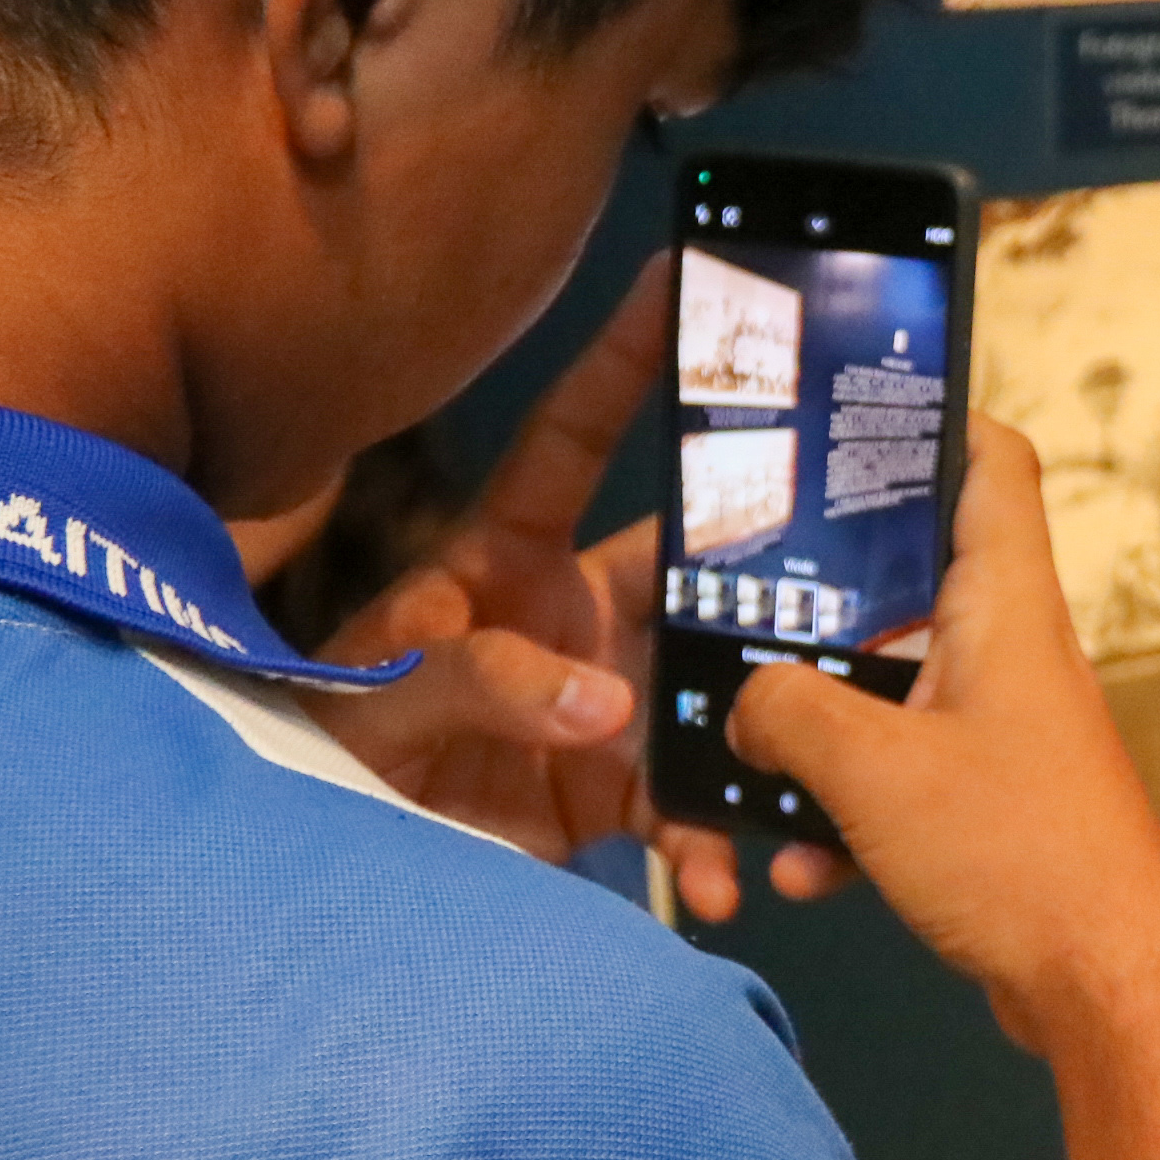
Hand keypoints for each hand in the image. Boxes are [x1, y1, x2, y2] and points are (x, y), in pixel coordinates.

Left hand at [299, 255, 839, 920]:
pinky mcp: (610, 791)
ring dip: (755, 730)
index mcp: (505, 558)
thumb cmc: (323, 754)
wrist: (308, 877)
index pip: (574, 443)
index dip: (627, 362)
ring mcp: (600, 704)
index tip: (687, 279)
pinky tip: (721, 880)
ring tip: (796, 768)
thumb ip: (475, 682)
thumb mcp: (377, 704)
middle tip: (851, 563)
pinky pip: (686, 806)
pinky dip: (709, 843)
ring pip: (712, 691)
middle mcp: (572, 614)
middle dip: (766, 571)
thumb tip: (602, 700)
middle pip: (690, 573)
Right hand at [724, 417, 1159, 1050]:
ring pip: (890, 691)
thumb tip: (745, 702)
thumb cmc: (1017, 856)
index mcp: (1007, 607)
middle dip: (819, 596)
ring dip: (819, 731)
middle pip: (911, 581)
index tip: (851, 409)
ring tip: (747, 761)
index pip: (993, 463)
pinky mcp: (992, 801)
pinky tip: (804, 871)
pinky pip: (900, 779)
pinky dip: (849, 814)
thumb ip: (788, 713)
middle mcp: (1012, 652)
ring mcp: (1004, 728)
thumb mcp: (872, 771)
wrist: (1104, 987)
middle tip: (734, 594)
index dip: (934, 417)